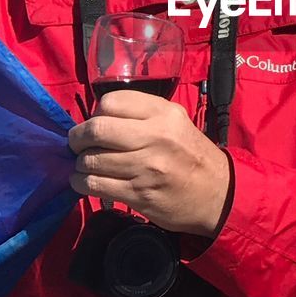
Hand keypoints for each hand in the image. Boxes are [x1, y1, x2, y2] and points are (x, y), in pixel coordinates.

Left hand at [68, 90, 231, 237]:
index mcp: (164, 114)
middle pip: (96, 129)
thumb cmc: (192, 155)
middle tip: (77, 144)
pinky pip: (95, 186)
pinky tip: (85, 182)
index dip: (96, 113)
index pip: (111, 102)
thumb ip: (142, 114)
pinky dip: (82, 183)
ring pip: (91, 160)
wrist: (218, 194)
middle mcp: (155, 137)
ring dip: (80, 164)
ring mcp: (146, 167)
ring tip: (85, 165)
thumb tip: (98, 117)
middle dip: (78, 138)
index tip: (96, 124)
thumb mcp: (176, 122)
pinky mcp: (138, 194)